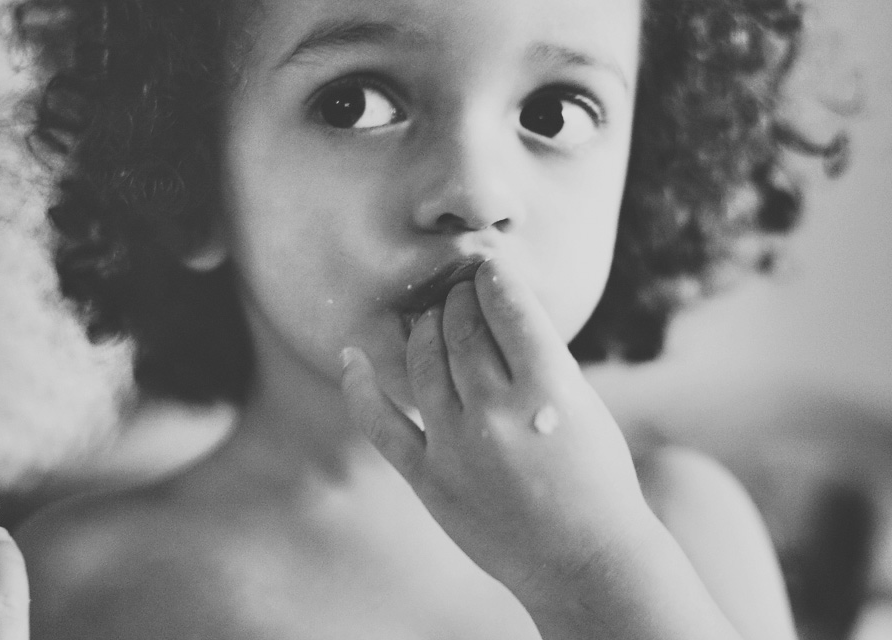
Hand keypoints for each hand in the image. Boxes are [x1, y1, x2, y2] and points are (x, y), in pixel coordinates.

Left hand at [341, 259, 653, 601]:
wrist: (583, 561)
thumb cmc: (594, 476)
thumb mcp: (582, 405)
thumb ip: (539, 357)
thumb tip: (493, 307)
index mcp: (548, 391)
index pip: (507, 307)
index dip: (493, 277)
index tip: (488, 268)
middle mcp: (497, 415)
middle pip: (460, 328)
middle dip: (459, 298)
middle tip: (462, 291)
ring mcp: (457, 448)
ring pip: (422, 361)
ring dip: (424, 328)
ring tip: (433, 319)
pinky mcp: (429, 479)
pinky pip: (381, 423)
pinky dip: (359, 386)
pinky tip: (351, 356)